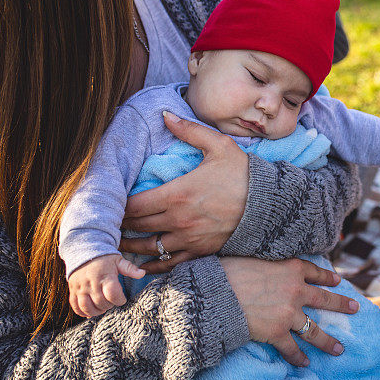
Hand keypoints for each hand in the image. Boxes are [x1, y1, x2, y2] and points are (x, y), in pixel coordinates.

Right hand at [68, 254, 144, 317]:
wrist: (83, 250)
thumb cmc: (104, 257)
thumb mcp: (118, 260)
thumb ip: (130, 268)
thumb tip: (142, 273)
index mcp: (105, 275)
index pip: (113, 294)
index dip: (120, 300)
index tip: (122, 298)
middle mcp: (91, 282)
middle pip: (101, 302)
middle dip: (109, 305)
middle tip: (112, 302)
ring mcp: (80, 287)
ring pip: (87, 306)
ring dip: (96, 311)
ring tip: (102, 307)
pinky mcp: (72, 290)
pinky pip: (75, 306)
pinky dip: (82, 312)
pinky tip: (90, 311)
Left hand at [119, 112, 248, 272]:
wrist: (270, 204)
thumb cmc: (243, 173)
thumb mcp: (218, 145)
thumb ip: (189, 130)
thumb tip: (165, 114)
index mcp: (178, 193)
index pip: (134, 204)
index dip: (118, 206)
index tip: (111, 204)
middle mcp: (179, 219)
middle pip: (137, 225)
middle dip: (120, 224)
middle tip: (109, 222)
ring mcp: (189, 239)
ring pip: (149, 247)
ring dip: (130, 246)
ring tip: (118, 243)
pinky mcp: (200, 251)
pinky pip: (169, 264)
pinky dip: (153, 265)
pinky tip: (143, 263)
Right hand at [221, 257, 359, 366]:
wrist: (217, 293)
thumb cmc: (229, 270)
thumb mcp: (255, 257)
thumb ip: (269, 264)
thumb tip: (266, 266)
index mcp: (291, 268)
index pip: (315, 272)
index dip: (328, 277)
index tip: (338, 280)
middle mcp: (296, 290)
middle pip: (324, 299)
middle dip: (341, 305)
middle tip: (355, 308)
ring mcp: (289, 313)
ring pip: (314, 330)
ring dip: (328, 341)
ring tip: (339, 349)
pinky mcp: (278, 333)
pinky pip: (292, 348)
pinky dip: (298, 358)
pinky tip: (304, 363)